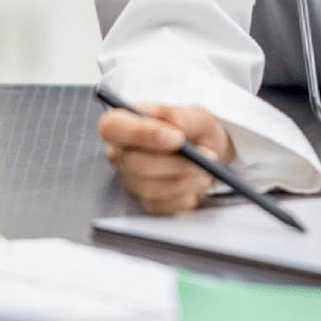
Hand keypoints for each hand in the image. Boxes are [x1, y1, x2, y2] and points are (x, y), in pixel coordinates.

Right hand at [99, 101, 233, 214]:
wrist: (208, 152)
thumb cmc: (194, 129)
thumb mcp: (194, 114)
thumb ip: (182, 116)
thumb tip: (174, 126)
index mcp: (124, 123)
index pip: (112, 128)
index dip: (141, 134)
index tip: (177, 138)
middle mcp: (121, 154)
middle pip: (134, 163)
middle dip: (176, 162)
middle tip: (206, 155)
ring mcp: (130, 181)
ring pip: (149, 188)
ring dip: (185, 179)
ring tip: (205, 167)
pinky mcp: (146, 203)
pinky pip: (163, 206)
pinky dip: (187, 194)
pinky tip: (196, 182)